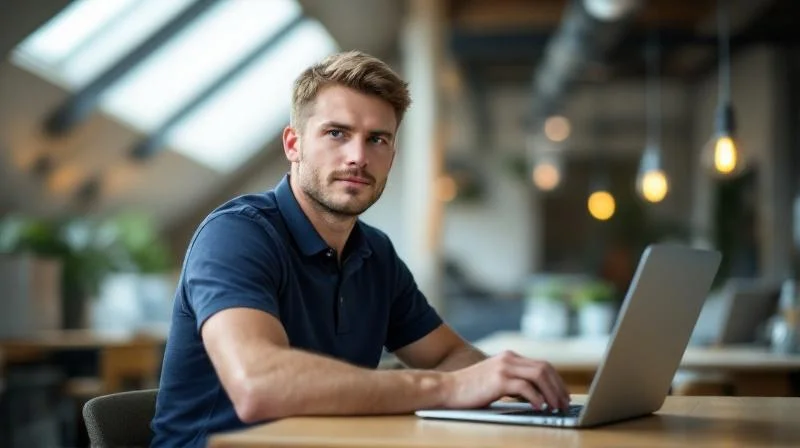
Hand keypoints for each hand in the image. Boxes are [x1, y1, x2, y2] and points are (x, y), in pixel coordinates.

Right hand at [442, 350, 569, 410]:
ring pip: (539, 376)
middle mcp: (509, 359)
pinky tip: (539, 407)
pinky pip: (525, 387)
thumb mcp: (495, 379)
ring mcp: (504, 368)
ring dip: (551, 392)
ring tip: (555, 407)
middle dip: (558, 387)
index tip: (562, 395)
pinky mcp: (498, 380)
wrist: (447, 388)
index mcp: (510, 357)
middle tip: (564, 403)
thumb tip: (536, 395)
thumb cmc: (470, 389)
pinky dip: (536, 397)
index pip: (542, 365)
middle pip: (544, 368)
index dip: (556, 380)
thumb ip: (513, 380)